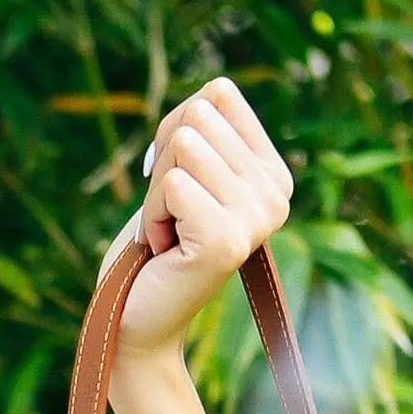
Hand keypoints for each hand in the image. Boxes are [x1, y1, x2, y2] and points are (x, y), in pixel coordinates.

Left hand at [112, 78, 292, 376]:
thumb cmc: (154, 245)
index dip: (175, 133)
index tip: (177, 184)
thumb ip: (198, 123)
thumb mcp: (179, 168)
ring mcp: (257, 218)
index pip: (218, 95)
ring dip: (157, 194)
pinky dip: (152, 215)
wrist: (135, 319)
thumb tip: (211, 95)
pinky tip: (165, 249)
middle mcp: (277, 194)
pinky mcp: (226, 241)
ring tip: (169, 232)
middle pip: (197, 118)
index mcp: (273, 171)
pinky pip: (171, 184)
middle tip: (170, 215)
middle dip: (164, 166)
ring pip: (182, 146)